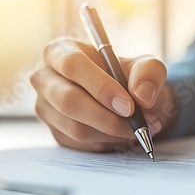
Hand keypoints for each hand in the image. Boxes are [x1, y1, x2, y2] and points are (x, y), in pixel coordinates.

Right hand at [31, 37, 175, 151]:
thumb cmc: (128, 76)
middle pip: (69, 101)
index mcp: (61, 50)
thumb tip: (142, 96)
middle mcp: (46, 78)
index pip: (72, 65)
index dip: (100, 86)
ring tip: (138, 128)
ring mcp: (46, 107)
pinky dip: (108, 142)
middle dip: (106, 117)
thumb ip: (148, 74)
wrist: (126, 99)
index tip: (128, 105)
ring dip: (112, 133)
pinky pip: (81, 143)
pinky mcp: (55, 131)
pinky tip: (123, 134)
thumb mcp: (146, 66)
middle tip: (136, 124)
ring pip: (76, 128)